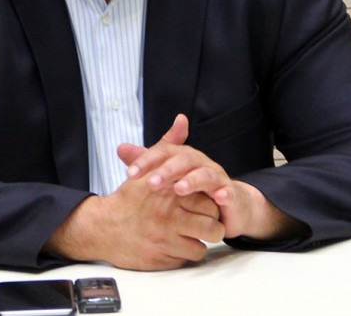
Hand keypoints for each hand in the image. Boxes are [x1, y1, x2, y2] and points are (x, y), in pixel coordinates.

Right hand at [44, 117, 223, 269]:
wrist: (103, 228)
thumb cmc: (129, 198)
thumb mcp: (146, 167)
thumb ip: (167, 144)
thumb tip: (182, 120)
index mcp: (167, 191)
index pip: (207, 198)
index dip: (210, 198)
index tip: (204, 198)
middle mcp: (168, 215)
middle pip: (211, 221)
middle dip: (212, 219)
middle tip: (204, 216)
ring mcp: (165, 239)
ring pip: (205, 241)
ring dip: (203, 237)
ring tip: (195, 231)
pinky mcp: (163, 259)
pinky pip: (192, 257)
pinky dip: (190, 250)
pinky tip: (181, 242)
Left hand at [120, 114, 307, 241]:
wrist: (229, 202)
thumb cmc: (193, 188)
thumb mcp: (168, 175)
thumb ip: (147, 161)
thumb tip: (120, 147)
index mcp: (181, 156)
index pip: (162, 152)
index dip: (146, 161)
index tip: (129, 173)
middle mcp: (199, 162)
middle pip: (182, 160)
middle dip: (166, 171)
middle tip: (150, 183)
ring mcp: (216, 176)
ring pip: (205, 174)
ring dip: (192, 180)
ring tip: (179, 189)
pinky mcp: (230, 193)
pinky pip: (228, 192)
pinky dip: (224, 194)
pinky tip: (218, 198)